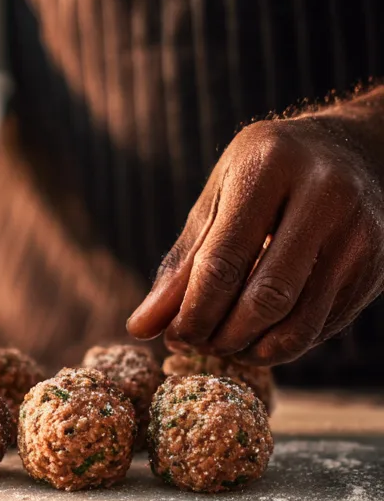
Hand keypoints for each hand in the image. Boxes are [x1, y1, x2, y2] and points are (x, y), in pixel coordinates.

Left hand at [127, 117, 383, 364]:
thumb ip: (181, 262)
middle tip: (196, 344)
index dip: (192, 312)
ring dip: (251, 350)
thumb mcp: (218, 197)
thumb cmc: (267, 175)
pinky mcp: (375, 267)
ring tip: (223, 345)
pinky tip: (258, 336)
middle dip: (221, 336)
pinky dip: (282, 344)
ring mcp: (359, 234)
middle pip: (265, 298)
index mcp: (271, 167)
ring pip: (298, 323)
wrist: (357, 150)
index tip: (172, 336)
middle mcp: (325, 196)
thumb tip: (141, 328)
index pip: (223, 262)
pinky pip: (322, 326)